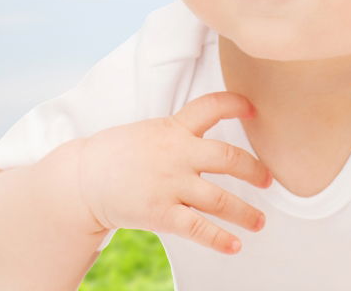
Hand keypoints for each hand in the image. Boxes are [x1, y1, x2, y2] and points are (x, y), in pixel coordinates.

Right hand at [77, 91, 273, 254]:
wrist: (81, 178)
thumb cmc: (115, 154)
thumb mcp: (148, 132)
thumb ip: (176, 134)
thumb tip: (202, 139)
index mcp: (173, 128)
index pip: (210, 106)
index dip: (235, 103)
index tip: (253, 107)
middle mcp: (176, 153)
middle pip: (227, 156)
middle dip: (253, 169)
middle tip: (268, 180)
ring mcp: (169, 183)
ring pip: (219, 198)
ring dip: (244, 212)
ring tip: (260, 221)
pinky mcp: (160, 212)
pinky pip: (197, 227)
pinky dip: (219, 238)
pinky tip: (235, 246)